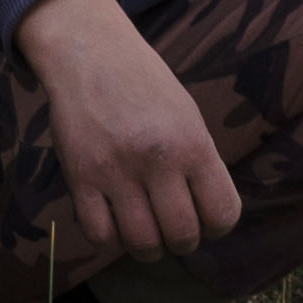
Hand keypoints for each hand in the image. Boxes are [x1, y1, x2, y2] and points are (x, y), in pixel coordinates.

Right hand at [13, 0, 238, 255]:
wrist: (90, 54)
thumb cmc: (145, 85)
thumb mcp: (188, 118)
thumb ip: (198, 164)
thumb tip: (205, 213)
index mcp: (194, 145)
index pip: (223, 214)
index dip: (216, 226)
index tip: (204, 219)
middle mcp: (158, 161)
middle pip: (182, 235)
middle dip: (180, 242)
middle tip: (170, 230)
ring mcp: (116, 171)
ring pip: (141, 242)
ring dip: (146, 248)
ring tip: (142, 234)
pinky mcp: (79, 176)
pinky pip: (98, 233)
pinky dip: (109, 241)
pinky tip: (111, 225)